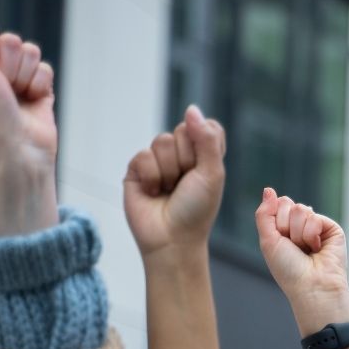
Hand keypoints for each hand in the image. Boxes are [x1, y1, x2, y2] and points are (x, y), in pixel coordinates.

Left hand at [0, 2, 56, 235]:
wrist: (22, 151)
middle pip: (12, 40)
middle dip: (12, 65)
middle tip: (5, 89)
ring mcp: (16, 79)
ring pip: (31, 52)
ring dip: (27, 76)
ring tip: (19, 97)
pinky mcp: (38, 88)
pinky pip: (46, 68)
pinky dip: (41, 86)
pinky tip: (34, 101)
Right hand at [124, 105, 225, 260]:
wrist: (171, 239)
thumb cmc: (197, 210)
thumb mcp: (211, 173)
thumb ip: (206, 139)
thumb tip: (191, 109)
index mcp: (205, 155)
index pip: (207, 126)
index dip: (204, 143)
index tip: (205, 167)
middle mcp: (182, 155)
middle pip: (183, 131)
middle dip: (186, 160)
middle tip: (186, 184)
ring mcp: (159, 161)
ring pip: (162, 141)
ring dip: (169, 171)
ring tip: (169, 190)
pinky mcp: (137, 169)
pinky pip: (143, 156)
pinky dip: (151, 177)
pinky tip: (154, 193)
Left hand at [256, 188, 348, 348]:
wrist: (312, 286)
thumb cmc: (289, 270)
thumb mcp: (268, 241)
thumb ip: (265, 214)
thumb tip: (269, 190)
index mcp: (284, 230)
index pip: (277, 205)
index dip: (275, 220)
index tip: (280, 240)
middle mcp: (301, 227)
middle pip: (288, 204)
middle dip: (286, 226)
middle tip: (293, 247)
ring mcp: (317, 227)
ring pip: (301, 209)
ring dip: (299, 233)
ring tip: (306, 250)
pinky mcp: (332, 229)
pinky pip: (315, 216)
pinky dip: (311, 234)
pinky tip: (317, 248)